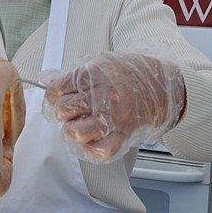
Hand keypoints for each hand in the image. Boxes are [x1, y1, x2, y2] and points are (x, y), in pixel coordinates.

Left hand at [43, 52, 184, 161]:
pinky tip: (92, 139)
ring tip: (79, 125)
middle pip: (64, 110)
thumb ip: (75, 74)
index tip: (59, 96)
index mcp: (96, 74)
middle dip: (64, 112)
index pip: (58, 88)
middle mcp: (104, 95)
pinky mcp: (124, 134)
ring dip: (72, 130)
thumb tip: (49, 82)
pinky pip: (99, 150)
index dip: (54, 94)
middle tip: (74, 110)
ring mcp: (114, 116)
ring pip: (76, 132)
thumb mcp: (100, 62)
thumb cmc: (129, 74)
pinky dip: (91, 149)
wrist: (163, 85)